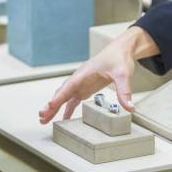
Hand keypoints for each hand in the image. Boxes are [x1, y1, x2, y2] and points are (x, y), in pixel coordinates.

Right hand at [39, 27, 159, 123]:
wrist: (120, 51)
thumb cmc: (118, 58)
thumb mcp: (123, 74)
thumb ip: (124, 91)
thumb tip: (129, 108)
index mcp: (84, 73)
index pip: (69, 86)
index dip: (59, 96)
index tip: (50, 105)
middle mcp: (79, 79)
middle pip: (61, 93)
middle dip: (51, 105)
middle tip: (42, 116)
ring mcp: (81, 84)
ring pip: (64, 97)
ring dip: (54, 108)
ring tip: (44, 120)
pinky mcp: (85, 89)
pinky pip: (73, 101)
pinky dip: (66, 109)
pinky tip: (63, 120)